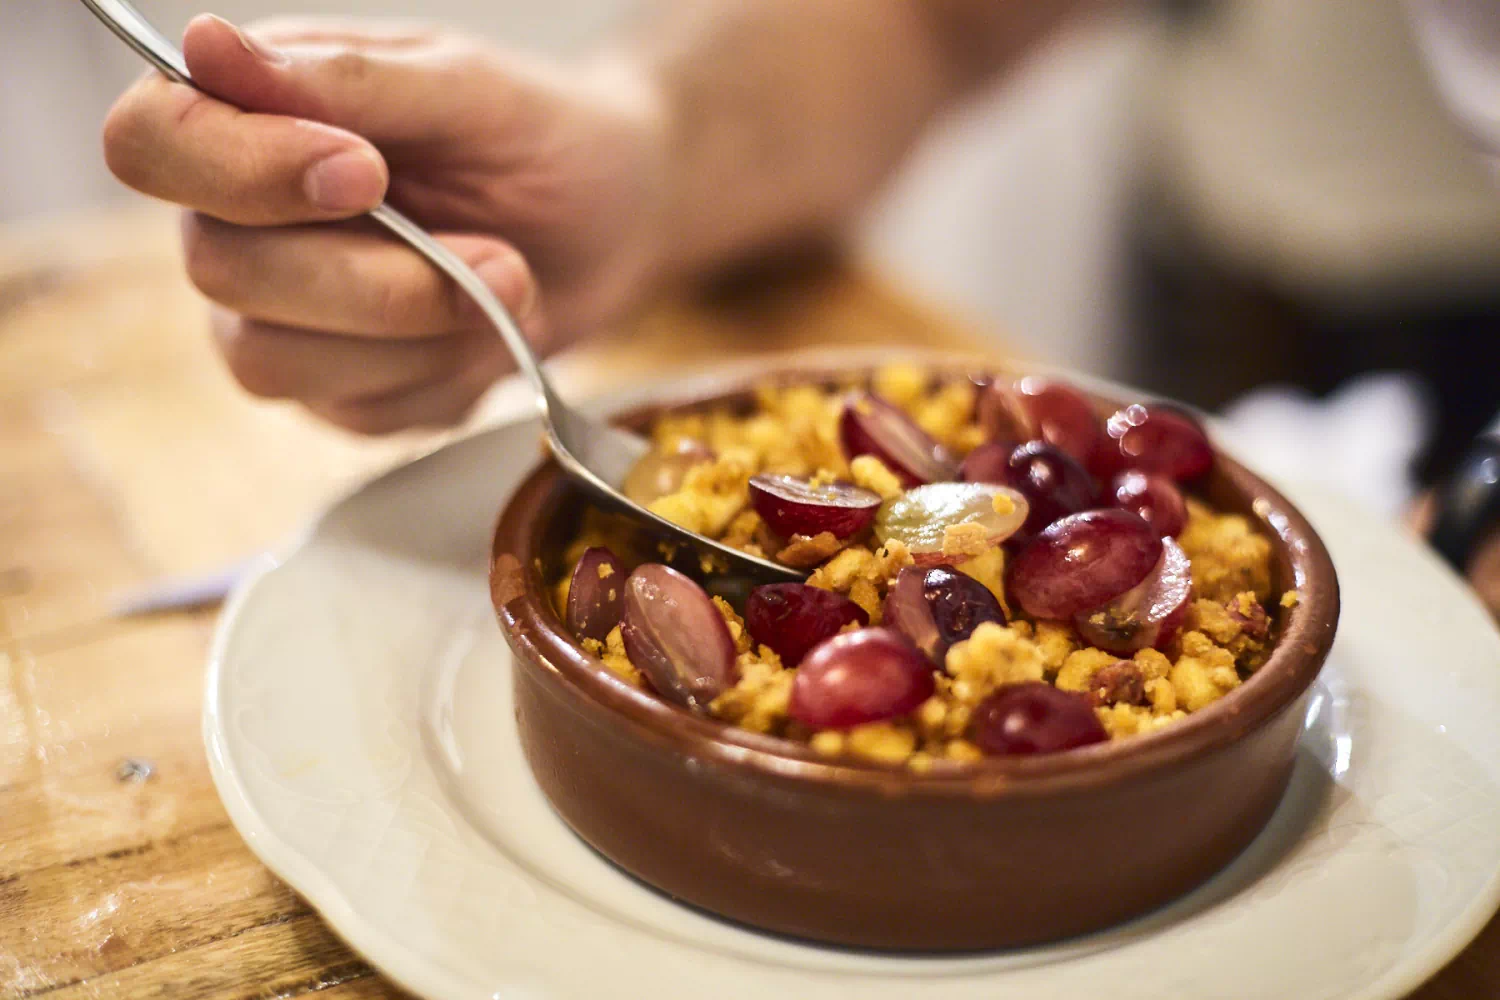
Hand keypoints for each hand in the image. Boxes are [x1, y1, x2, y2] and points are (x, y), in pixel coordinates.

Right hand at [103, 15, 668, 432]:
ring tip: (513, 283)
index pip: (150, 144)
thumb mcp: (466, 90)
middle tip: (498, 255)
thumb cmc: (541, 137)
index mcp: (250, 119)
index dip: (240, 170)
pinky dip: (444, 374)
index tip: (364, 170)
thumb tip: (201, 44)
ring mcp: (284, 319)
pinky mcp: (341, 393)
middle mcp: (242, 222)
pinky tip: (494, 330)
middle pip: (222, 270)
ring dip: (415, 329)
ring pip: (274, 360)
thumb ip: (344, 80)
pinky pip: (358, 412)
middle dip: (374, 276)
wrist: (620, 225)